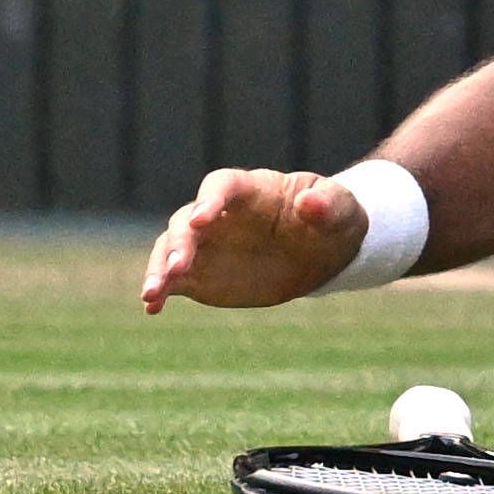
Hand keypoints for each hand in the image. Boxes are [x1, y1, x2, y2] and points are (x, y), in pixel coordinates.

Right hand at [139, 168, 368, 312]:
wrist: (322, 251)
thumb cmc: (332, 219)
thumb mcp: (341, 209)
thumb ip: (327, 204)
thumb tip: (310, 204)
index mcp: (252, 190)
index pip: (222, 185)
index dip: (210, 199)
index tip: (201, 219)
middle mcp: (220, 215)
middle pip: (186, 220)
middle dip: (179, 242)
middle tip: (177, 266)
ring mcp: (208, 244)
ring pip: (170, 248)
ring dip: (159, 268)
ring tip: (152, 294)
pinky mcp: (202, 274)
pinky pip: (174, 279)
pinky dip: (161, 291)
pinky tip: (152, 308)